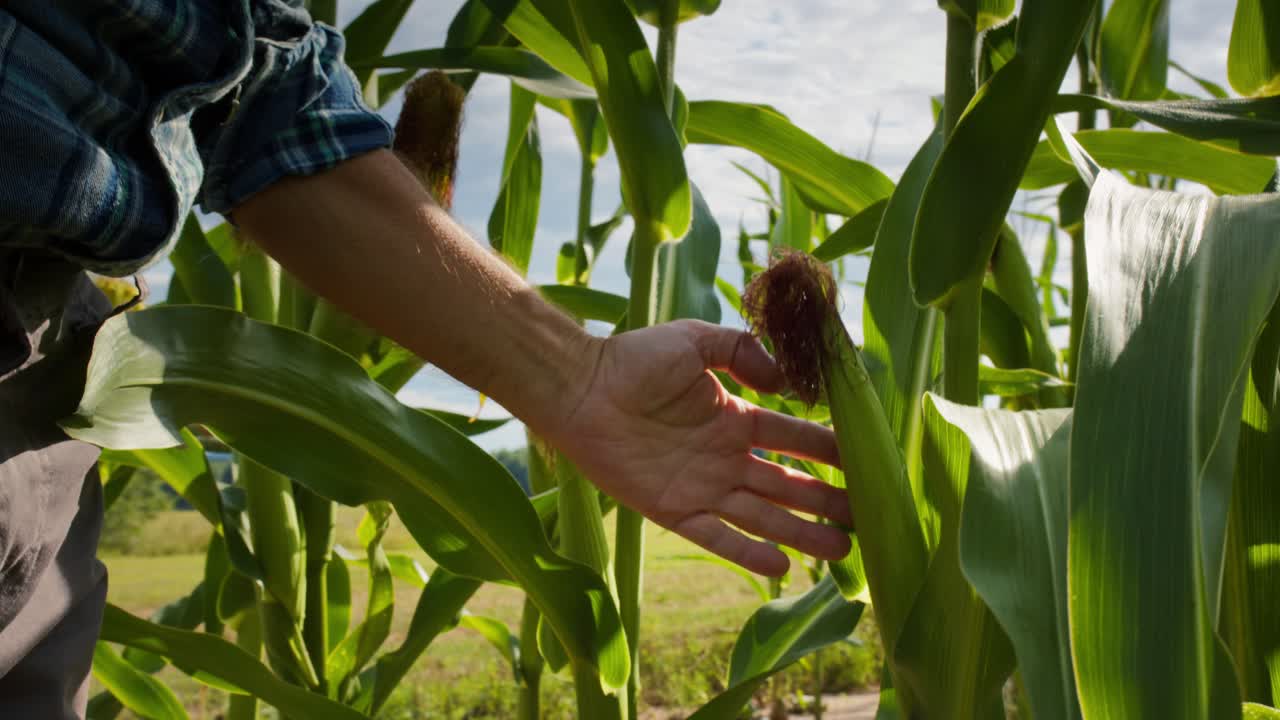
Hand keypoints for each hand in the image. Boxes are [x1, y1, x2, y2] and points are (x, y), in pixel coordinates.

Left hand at [551, 320, 850, 576]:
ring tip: (841, 549)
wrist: (581, 389)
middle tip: (865, 516)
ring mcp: (702, 487)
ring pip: (763, 516)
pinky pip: (718, 536)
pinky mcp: (674, 511)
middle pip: (787, 485)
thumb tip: (784, 383)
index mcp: (734, 418)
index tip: (866, 459)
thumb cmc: (634, 359)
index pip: (793, 438)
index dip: (828, 449)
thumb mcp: (697, 341)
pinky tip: (782, 566)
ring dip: (801, 533)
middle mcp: (725, 457)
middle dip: (826, 501)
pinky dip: (748, 552)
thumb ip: (742, 352)